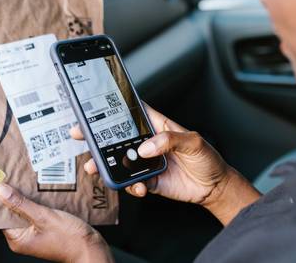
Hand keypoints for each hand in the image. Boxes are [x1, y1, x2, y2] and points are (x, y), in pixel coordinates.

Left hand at [0, 183, 113, 262]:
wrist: (92, 248)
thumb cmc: (71, 240)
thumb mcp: (43, 217)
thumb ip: (21, 204)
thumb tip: (1, 191)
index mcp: (18, 239)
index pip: (1, 216)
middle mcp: (23, 238)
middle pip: (12, 212)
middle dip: (13, 195)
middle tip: (13, 176)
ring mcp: (34, 234)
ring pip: (24, 211)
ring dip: (26, 197)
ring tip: (26, 181)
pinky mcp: (44, 229)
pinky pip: (35, 213)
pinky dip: (36, 202)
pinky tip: (40, 192)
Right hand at [71, 104, 259, 224]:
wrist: (214, 188)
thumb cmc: (208, 159)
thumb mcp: (193, 142)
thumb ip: (169, 141)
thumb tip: (145, 147)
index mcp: (156, 126)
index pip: (131, 112)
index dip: (112, 108)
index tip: (92, 107)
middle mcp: (147, 143)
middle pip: (116, 137)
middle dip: (96, 137)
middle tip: (80, 136)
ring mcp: (145, 162)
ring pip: (118, 161)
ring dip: (105, 164)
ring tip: (96, 168)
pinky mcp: (147, 180)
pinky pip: (130, 183)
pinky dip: (130, 186)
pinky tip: (139, 188)